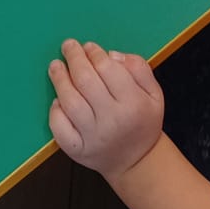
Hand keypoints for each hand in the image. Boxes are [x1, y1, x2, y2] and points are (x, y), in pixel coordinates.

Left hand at [47, 39, 164, 178]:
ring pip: (70, 102)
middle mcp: (112, 120)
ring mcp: (92, 137)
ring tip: (56, 66)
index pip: (108, 69)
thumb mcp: (154, 93)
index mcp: (133, 103)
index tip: (88, 46)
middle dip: (74, 58)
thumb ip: (139, 68)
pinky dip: (55, 111)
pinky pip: (59, 127)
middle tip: (68, 46)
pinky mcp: (77, 150)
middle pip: (86, 81)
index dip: (94, 53)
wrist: (136, 162)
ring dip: (59, 79)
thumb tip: (111, 55)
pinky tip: (58, 99)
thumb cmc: (142, 121)